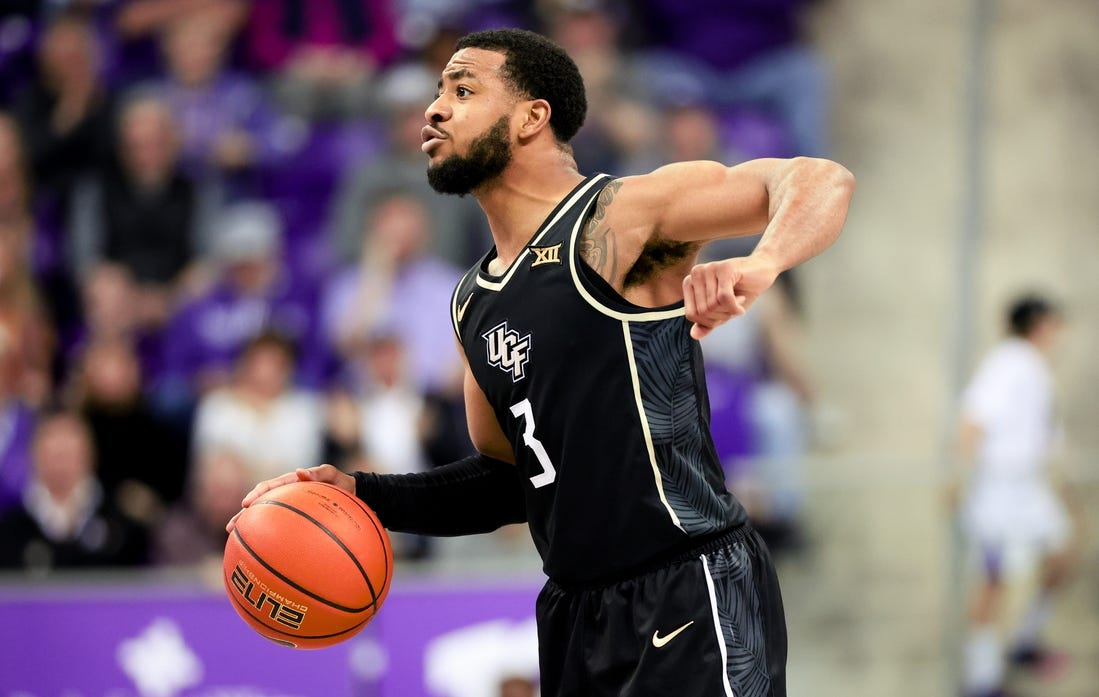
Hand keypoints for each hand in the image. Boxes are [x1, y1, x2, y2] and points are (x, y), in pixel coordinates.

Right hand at [225, 464, 354, 532]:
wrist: (352, 494)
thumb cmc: (341, 484)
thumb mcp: (332, 475)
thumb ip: (318, 473)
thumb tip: (300, 471)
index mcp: (290, 484)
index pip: (268, 488)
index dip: (256, 495)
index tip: (245, 505)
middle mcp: (285, 497)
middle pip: (259, 506)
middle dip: (243, 516)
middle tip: (230, 528)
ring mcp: (288, 510)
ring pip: (265, 519)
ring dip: (249, 528)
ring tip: (236, 541)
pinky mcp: (294, 522)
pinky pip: (279, 531)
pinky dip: (269, 539)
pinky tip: (262, 555)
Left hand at [683, 254, 778, 339]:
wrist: (763, 270)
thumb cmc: (741, 290)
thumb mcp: (722, 311)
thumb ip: (707, 323)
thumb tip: (694, 335)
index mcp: (689, 282)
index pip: (691, 315)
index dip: (709, 321)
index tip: (723, 313)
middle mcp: (695, 273)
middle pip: (702, 311)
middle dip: (721, 316)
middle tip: (734, 307)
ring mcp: (709, 269)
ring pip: (713, 305)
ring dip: (730, 310)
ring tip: (739, 300)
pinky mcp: (725, 268)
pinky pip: (724, 298)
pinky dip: (735, 306)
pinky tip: (743, 300)